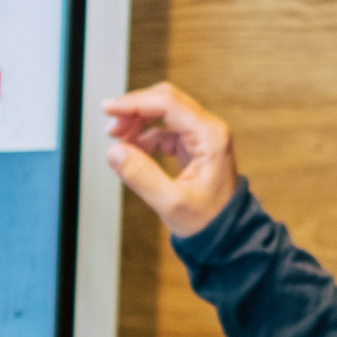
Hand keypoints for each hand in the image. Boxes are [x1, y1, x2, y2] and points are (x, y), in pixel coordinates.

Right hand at [103, 82, 238, 236]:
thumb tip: (115, 152)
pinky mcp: (195, 146)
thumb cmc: (210, 220)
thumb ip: (141, 176)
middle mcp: (209, 131)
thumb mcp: (172, 203)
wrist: (228, 235)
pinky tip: (134, 151)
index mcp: (210, 137)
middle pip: (166, 101)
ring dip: (139, 122)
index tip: (109, 109)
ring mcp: (202, 137)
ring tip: (120, 141)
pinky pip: (166, 130)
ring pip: (164, 114)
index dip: (135, 103)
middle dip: (135, 110)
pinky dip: (146, 136)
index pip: (168, 103)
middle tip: (112, 129)